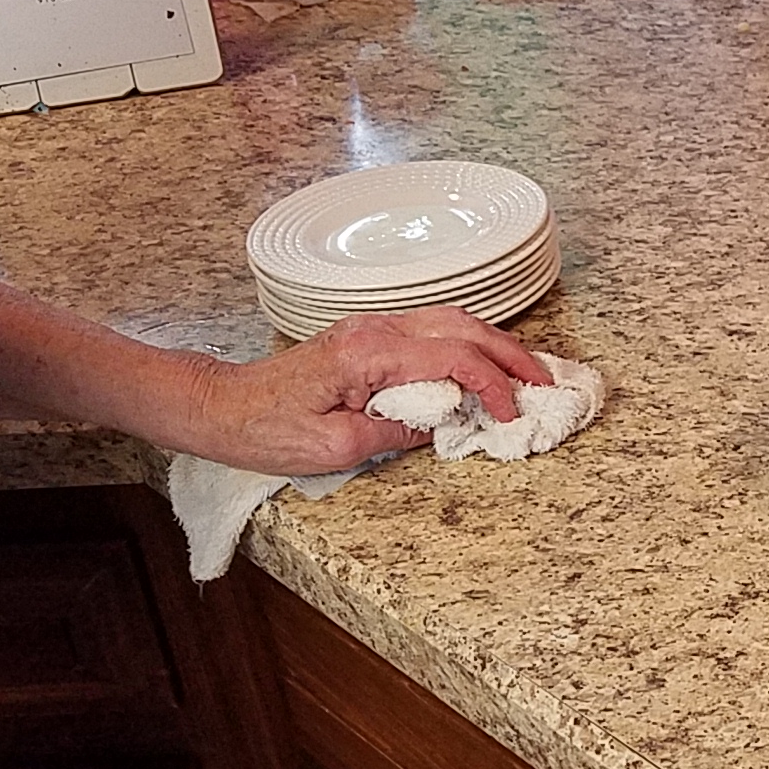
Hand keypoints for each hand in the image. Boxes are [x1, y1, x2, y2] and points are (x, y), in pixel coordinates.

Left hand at [181, 308, 553, 474]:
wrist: (223, 407)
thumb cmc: (266, 429)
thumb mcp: (336, 447)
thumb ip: (396, 430)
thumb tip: (440, 423)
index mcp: (370, 352)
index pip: (453, 359)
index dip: (491, 385)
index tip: (508, 413)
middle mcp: (376, 328)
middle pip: (464, 327)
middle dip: (512, 354)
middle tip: (545, 381)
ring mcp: (373, 327)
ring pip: (452, 321)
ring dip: (495, 345)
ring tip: (525, 372)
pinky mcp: (368, 336)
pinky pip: (432, 330)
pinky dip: (468, 344)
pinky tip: (483, 364)